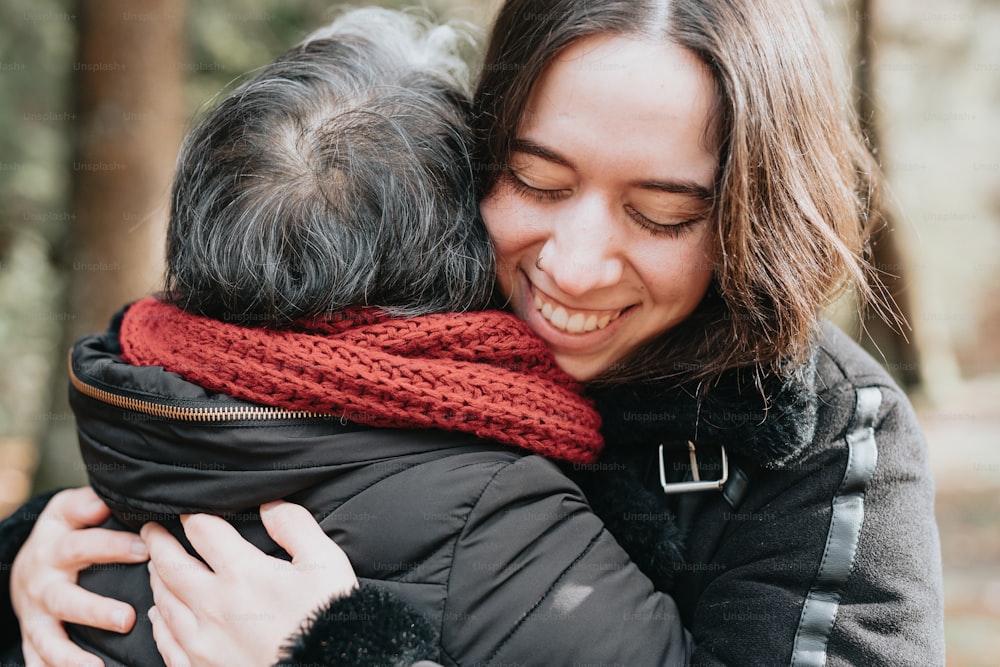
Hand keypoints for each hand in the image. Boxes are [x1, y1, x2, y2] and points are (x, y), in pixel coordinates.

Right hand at [11, 486, 149, 666]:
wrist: (25, 566)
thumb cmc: (63, 535)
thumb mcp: (67, 511)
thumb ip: (86, 505)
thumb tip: (103, 502)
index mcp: (55, 549)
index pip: (82, 546)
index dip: (113, 546)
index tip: (146, 549)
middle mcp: (41, 585)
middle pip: (64, 600)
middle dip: (94, 610)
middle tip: (127, 619)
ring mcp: (35, 616)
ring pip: (49, 638)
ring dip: (70, 655)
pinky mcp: (33, 638)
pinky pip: (38, 660)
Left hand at [143, 501, 358, 666]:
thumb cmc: (329, 618)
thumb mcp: (325, 562)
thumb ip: (295, 527)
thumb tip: (270, 505)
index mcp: (242, 572)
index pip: (202, 531)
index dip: (191, 515)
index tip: (183, 510)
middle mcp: (213, 605)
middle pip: (170, 566)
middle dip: (158, 543)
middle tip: (151, 530)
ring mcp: (203, 642)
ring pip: (164, 602)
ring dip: (157, 580)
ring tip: (156, 566)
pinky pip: (166, 644)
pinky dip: (158, 625)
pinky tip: (158, 617)